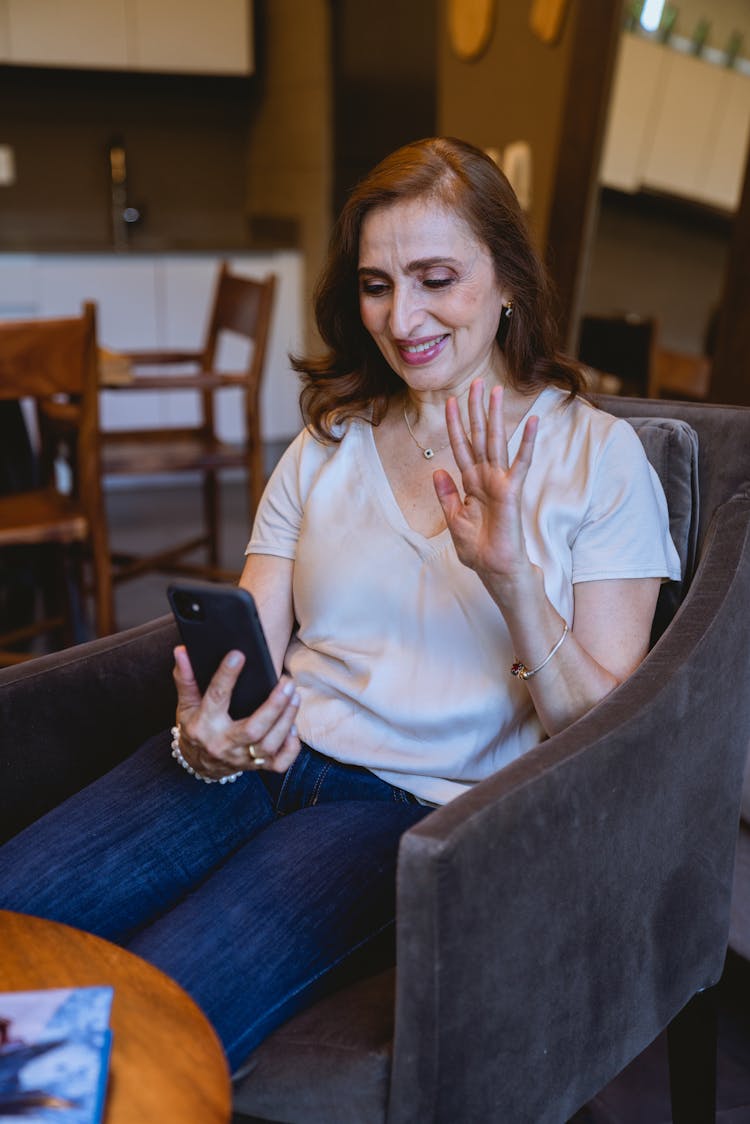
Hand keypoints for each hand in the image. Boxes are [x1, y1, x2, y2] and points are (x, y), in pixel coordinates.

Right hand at [173, 645, 300, 776]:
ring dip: (286, 720)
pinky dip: (290, 747)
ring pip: (269, 744)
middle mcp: (223, 743)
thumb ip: (185, 678)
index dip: (227, 675)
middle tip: (287, 683)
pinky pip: (279, 763)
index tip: (239, 654)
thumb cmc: (194, 727)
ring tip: (295, 696)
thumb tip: (182, 651)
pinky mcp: (256, 767)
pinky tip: (294, 727)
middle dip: (274, 706)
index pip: (216, 697)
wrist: (197, 763)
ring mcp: (241, 758)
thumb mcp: (185, 704)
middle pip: (253, 729)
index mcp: (203, 725)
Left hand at [433, 379, 537, 586]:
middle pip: (479, 437)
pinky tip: (532, 422)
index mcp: (470, 484)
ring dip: (495, 416)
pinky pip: (521, 463)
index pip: (461, 447)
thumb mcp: (454, 521)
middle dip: (477, 410)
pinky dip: (527, 443)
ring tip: (496, 390)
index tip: (451, 401)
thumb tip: (437, 470)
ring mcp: (500, 482)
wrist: (495, 571)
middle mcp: (486, 478)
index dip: (455, 424)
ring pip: (496, 442)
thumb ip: (446, 495)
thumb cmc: (479, 550)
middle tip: (478, 382)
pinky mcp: (513, 491)